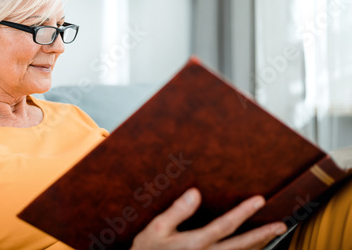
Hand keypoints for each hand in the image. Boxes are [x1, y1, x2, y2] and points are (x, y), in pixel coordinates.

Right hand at [131, 188, 286, 249]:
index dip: (243, 212)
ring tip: (273, 235)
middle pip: (241, 246)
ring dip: (258, 246)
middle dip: (262, 234)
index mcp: (194, 243)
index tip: (259, 200)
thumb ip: (177, 211)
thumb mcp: (156, 229)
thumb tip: (195, 192)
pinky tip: (252, 249)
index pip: (225, 225)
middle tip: (281, 225)